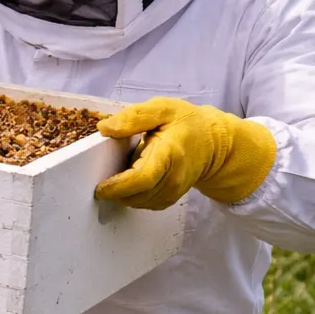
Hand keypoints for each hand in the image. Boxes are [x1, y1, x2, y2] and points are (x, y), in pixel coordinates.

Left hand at [94, 97, 275, 209]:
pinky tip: (128, 183)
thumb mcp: (162, 109)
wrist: (214, 143)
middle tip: (102, 180)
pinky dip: (132, 197)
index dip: (118, 186)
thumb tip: (105, 128)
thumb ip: (134, 117)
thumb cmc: (187, 123)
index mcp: (170, 153)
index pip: (142, 179)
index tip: (100, 186)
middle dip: (116, 192)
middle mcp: (173, 178)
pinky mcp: (170, 198)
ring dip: (123, 195)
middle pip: (138, 195)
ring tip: (116, 178)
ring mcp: (173, 191)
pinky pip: (145, 204)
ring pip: (140, 202)